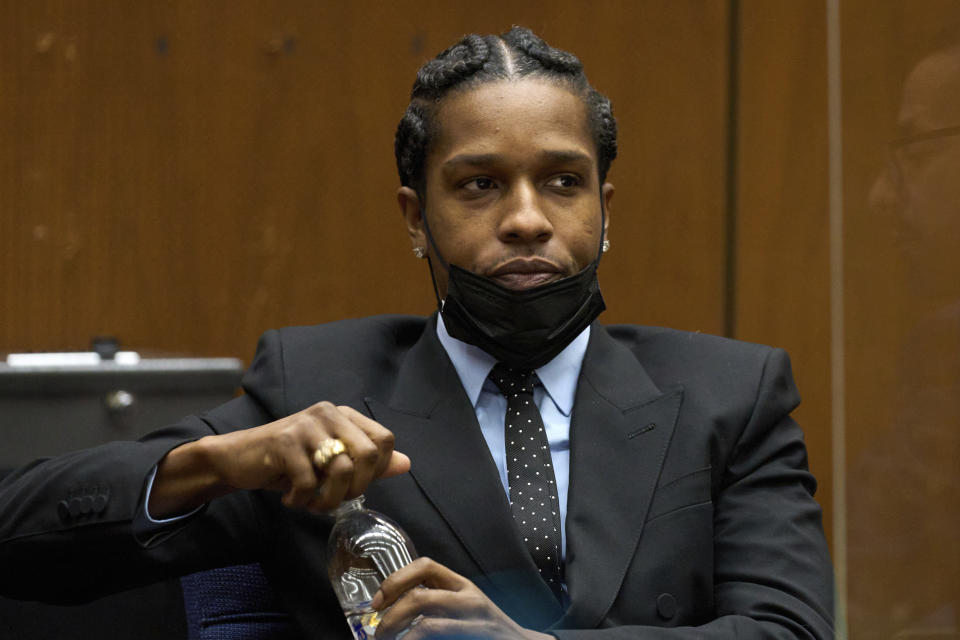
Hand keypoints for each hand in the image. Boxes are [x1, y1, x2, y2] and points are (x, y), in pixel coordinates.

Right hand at [150, 402, 409, 516]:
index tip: (354, 485)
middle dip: (355, 488)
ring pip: (340, 469)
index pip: (384, 440)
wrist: (239, 459)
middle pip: (367, 454)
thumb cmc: (289, 462)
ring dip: (328, 499)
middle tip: (334, 499)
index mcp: (344, 415)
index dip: (376, 470)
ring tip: (312, 503)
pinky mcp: (284, 441)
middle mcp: (328, 413)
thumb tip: (406, 463)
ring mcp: (306, 424)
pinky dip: (301, 499)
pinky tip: (290, 498)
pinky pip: (308, 480)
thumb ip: (368, 462)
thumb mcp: (331, 462)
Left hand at [372, 557, 551, 639]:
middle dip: (391, 617)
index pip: (425, 566)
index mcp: (462, 585)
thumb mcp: (465, 605)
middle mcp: (469, 600)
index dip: (396, 580)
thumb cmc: (484, 627)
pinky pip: (439, 639)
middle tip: (378, 634)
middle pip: (420, 598)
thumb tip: (390, 606)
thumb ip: (437, 599)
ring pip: (427, 625)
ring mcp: (474, 623)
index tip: (377, 601)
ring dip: (399, 636)